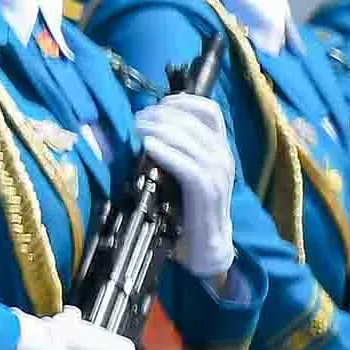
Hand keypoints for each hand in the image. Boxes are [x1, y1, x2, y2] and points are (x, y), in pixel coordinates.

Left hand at [135, 95, 241, 283]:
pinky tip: (148, 146)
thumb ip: (164, 149)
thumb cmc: (184, 208)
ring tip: (136, 129)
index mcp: (218, 148)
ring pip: (192, 140)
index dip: (182, 101)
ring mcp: (219, 175)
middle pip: (194, 121)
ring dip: (162, 129)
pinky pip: (190, 167)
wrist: (204, 247)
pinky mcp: (209, 193)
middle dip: (162, 114)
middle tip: (136, 119)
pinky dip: (168, 153)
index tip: (156, 104)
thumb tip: (126, 127)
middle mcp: (222, 157)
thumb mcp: (175, 172)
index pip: (210, 111)